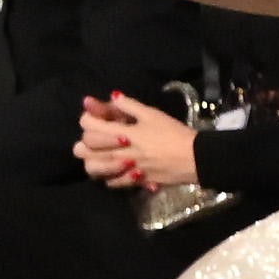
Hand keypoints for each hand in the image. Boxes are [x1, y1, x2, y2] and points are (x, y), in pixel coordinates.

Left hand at [78, 93, 199, 189]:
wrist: (195, 159)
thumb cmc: (174, 133)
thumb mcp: (153, 114)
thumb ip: (130, 105)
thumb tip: (113, 97)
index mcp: (121, 132)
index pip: (88, 124)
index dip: (88, 117)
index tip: (97, 116)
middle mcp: (117, 152)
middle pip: (83, 149)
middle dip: (86, 141)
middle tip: (98, 137)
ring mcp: (123, 169)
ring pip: (93, 168)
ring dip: (94, 160)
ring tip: (104, 155)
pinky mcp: (134, 181)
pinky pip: (111, 182)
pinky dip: (111, 176)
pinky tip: (118, 169)